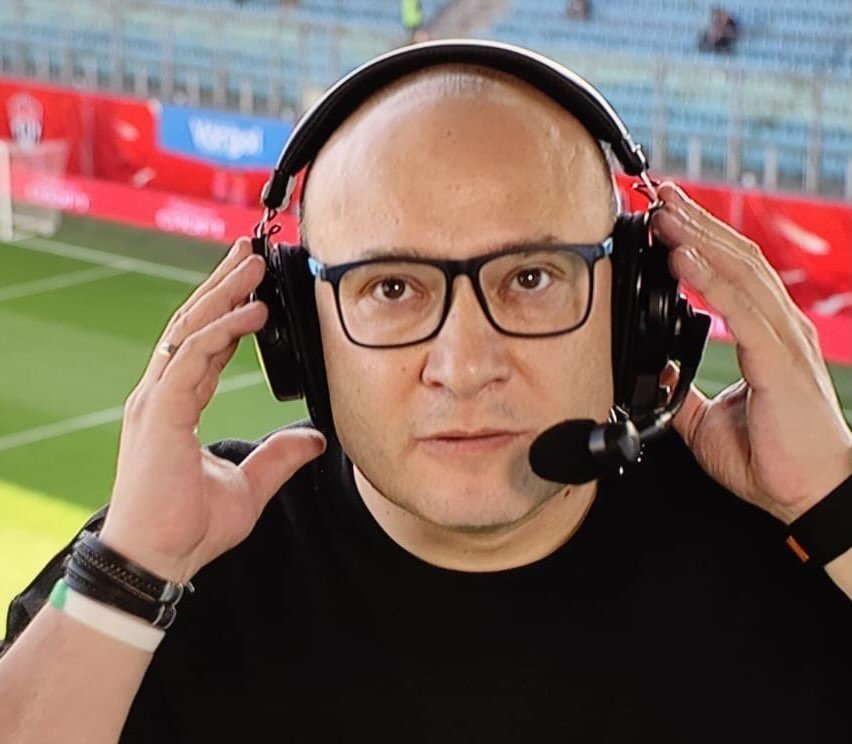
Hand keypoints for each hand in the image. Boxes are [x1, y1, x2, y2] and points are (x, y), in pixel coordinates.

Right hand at [99, 238, 325, 582]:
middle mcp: (162, 394)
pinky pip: (192, 357)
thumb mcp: (250, 486)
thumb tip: (316, 438)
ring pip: (190, 329)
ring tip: (253, 263)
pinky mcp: (158, 412)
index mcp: (176, 404)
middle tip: (250, 251)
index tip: (255, 286)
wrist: (158, 559)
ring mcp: (156, 400)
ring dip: (223, 293)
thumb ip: (280, 456)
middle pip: (194, 324)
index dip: (229, 311)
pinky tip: (251, 311)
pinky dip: (222, 331)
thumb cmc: (190, 526)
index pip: (204, 344)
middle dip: (224, 284)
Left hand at [652, 183, 851, 523]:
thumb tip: (659, 373)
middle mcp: (778, 327)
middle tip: (659, 194)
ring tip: (663, 212)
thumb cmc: (772, 457)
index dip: (698, 241)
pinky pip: (741, 309)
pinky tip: (681, 257)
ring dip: (697, 237)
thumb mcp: (707, 421)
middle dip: (694, 223)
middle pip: (735, 258)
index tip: (664, 217)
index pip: (731, 273)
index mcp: (765, 335)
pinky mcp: (781, 360)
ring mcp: (783, 339)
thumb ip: (685, 390)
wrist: (808, 494)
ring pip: (739, 271)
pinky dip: (709, 278)